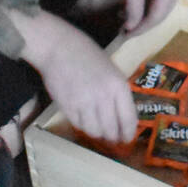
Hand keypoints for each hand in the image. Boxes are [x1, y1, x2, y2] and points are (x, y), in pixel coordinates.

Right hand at [13, 9, 134, 142]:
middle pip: (111, 130)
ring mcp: (84, 103)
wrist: (59, 48)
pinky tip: (84, 120)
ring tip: (98, 129)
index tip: (127, 139)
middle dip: (113, 137)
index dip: (128, 133)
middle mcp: (103, 97)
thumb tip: (121, 116)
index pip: (128, 119)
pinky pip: (78, 125)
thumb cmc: (88, 55)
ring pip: (94, 131)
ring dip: (97, 133)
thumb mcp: (112, 70)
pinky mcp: (67, 107)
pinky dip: (83, 125)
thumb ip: (117, 92)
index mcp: (118, 86)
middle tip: (112, 138)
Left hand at [114, 0, 184, 33]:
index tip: (125, 36)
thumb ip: (134, 6)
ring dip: (146, 10)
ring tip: (126, 15)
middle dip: (143, 21)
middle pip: (162, 11)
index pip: (157, 17)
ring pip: (162, 2)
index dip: (141, 28)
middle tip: (125, 29)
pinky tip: (136, 0)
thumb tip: (131, 27)